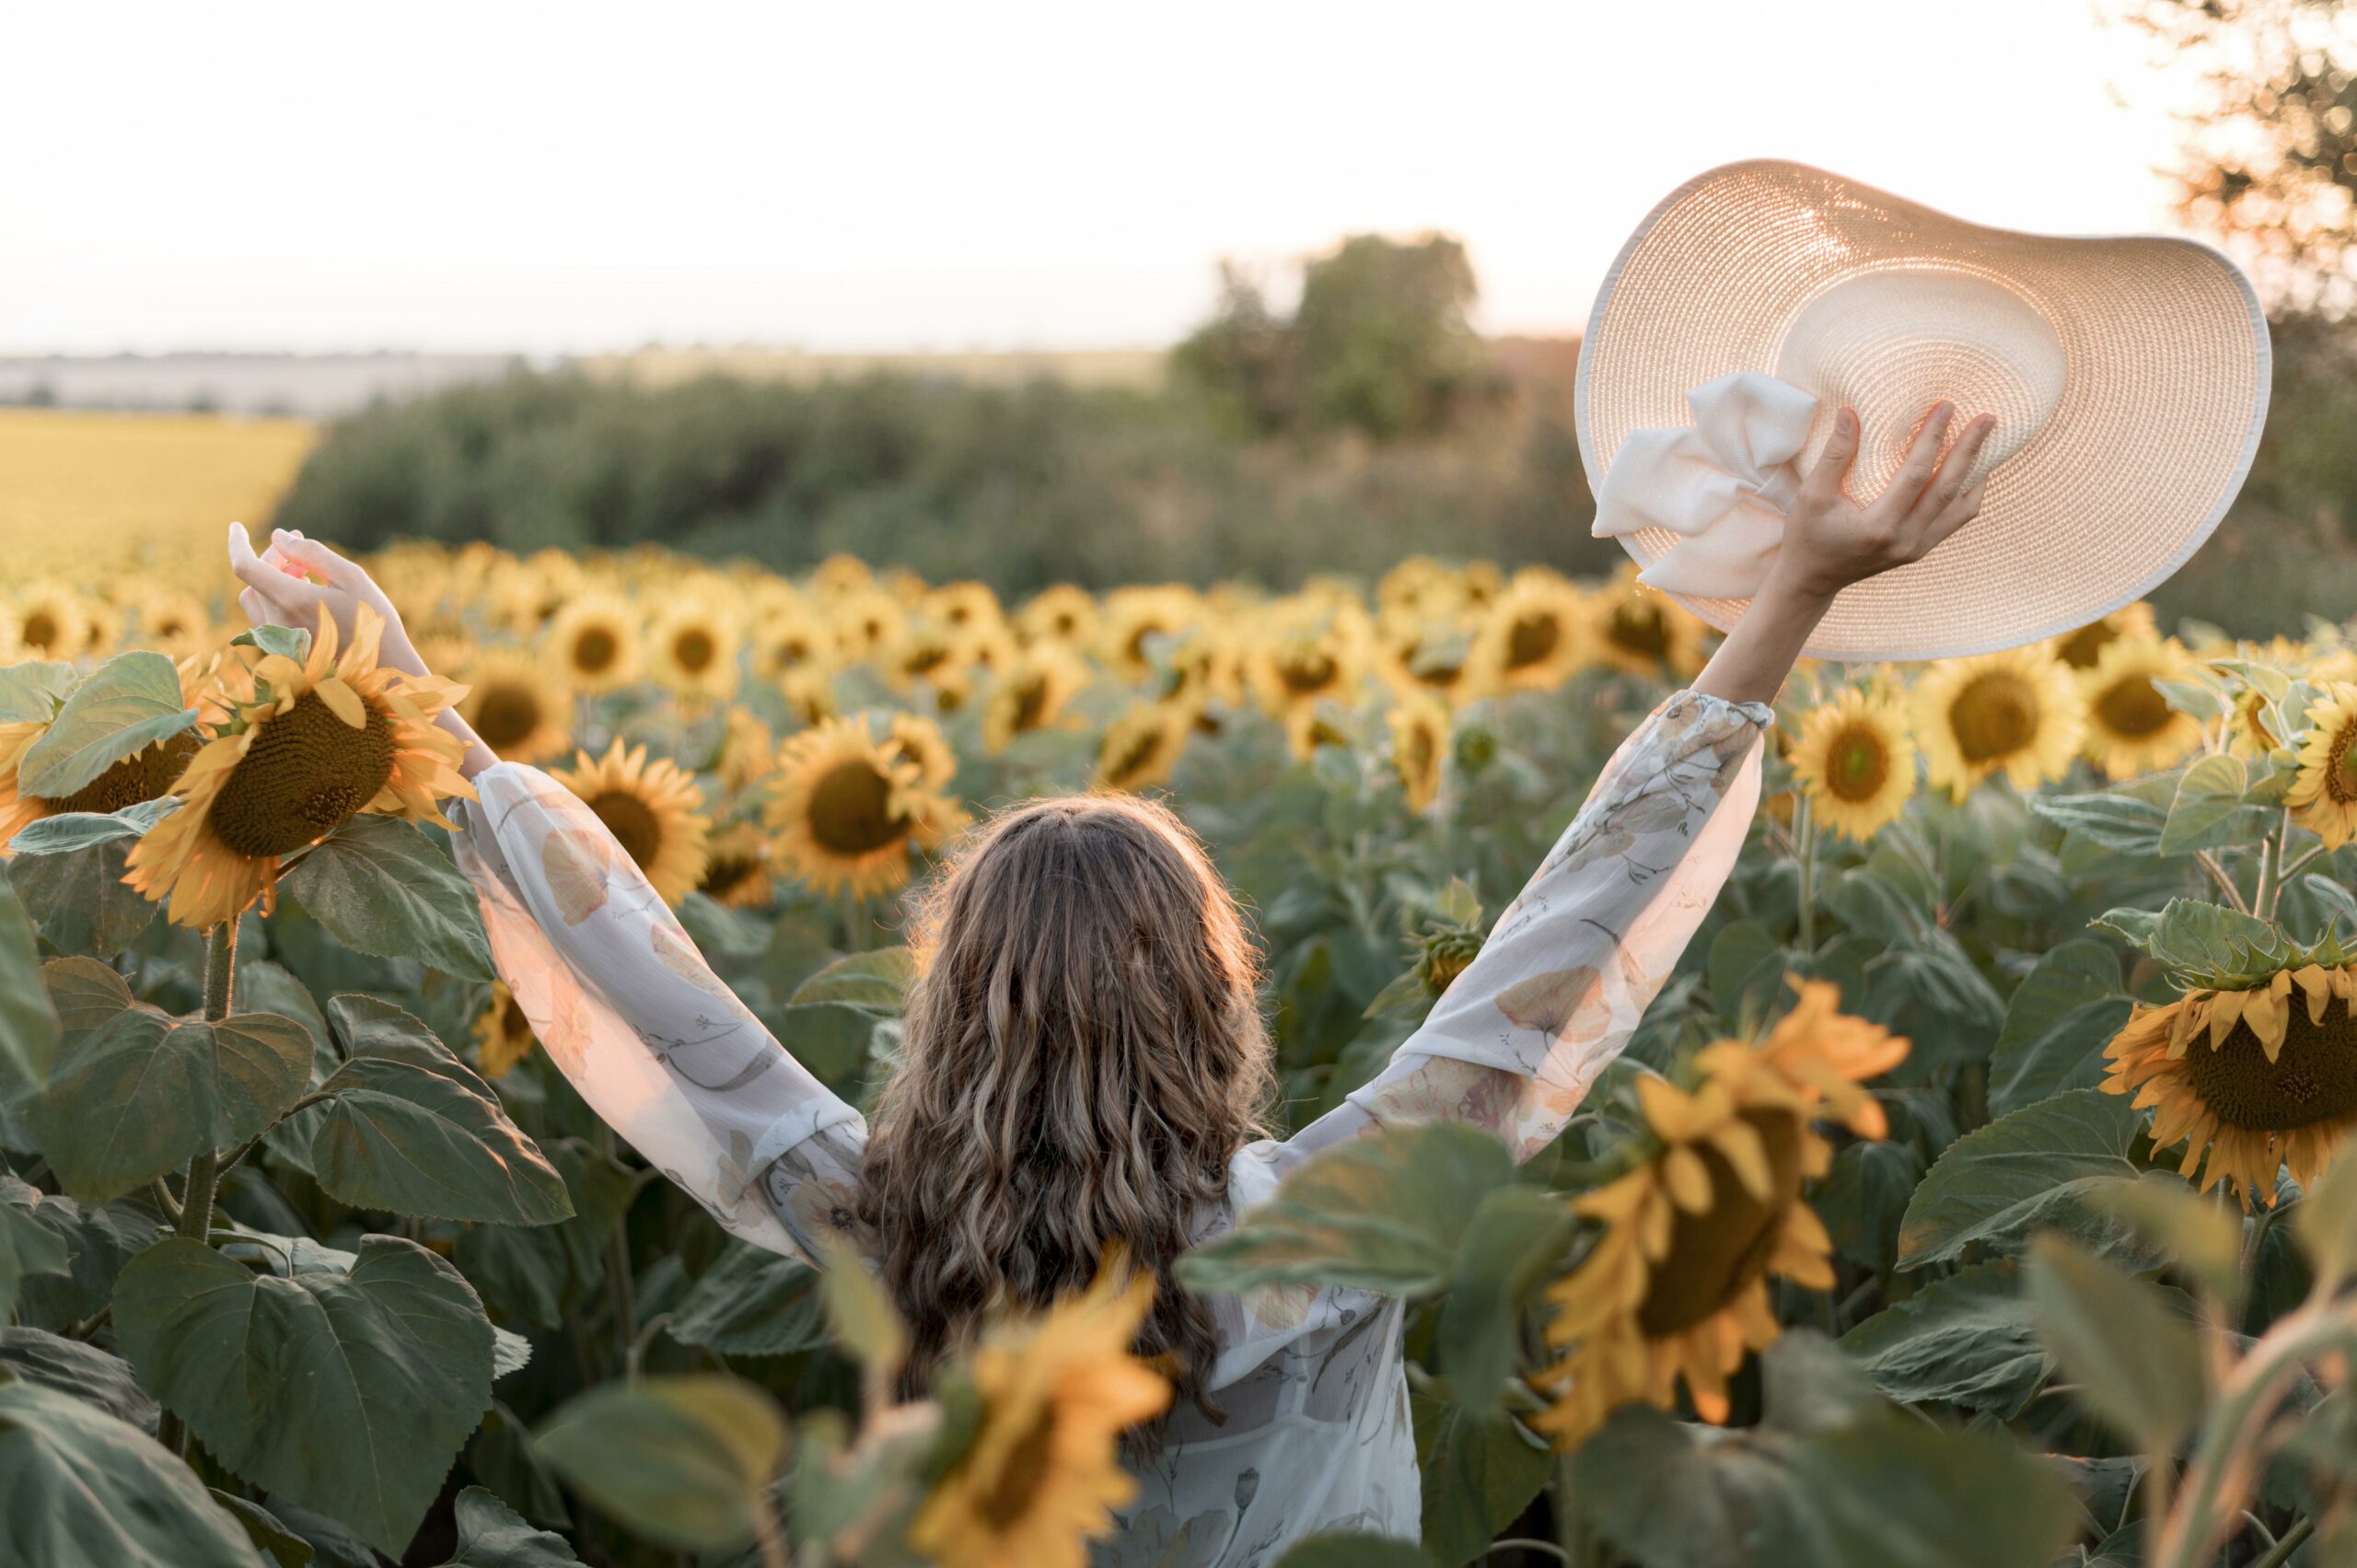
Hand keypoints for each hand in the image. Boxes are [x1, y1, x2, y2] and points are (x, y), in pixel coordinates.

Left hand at [227, 523, 425, 676]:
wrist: (381, 673)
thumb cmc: (372, 621)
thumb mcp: (351, 577)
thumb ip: (312, 553)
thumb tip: (278, 536)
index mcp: (292, 600)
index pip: (245, 566)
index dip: (237, 543)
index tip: (236, 527)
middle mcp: (277, 622)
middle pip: (256, 578)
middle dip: (274, 556)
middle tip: (298, 541)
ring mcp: (277, 640)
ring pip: (256, 598)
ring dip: (272, 577)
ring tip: (304, 570)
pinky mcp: (280, 652)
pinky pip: (264, 616)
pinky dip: (276, 597)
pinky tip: (304, 593)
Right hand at [1763, 401, 1994, 609]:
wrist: (1812, 579)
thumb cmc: (1808, 535)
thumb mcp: (1812, 495)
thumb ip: (1834, 455)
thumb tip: (1849, 413)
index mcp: (1878, 527)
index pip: (1916, 475)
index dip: (1933, 439)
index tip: (1946, 407)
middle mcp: (1905, 541)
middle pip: (1948, 489)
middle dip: (1969, 449)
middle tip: (1987, 418)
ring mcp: (1916, 548)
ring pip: (1961, 507)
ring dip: (1978, 471)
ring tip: (1989, 440)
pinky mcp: (1920, 550)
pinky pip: (1956, 520)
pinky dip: (1970, 494)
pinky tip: (1975, 471)